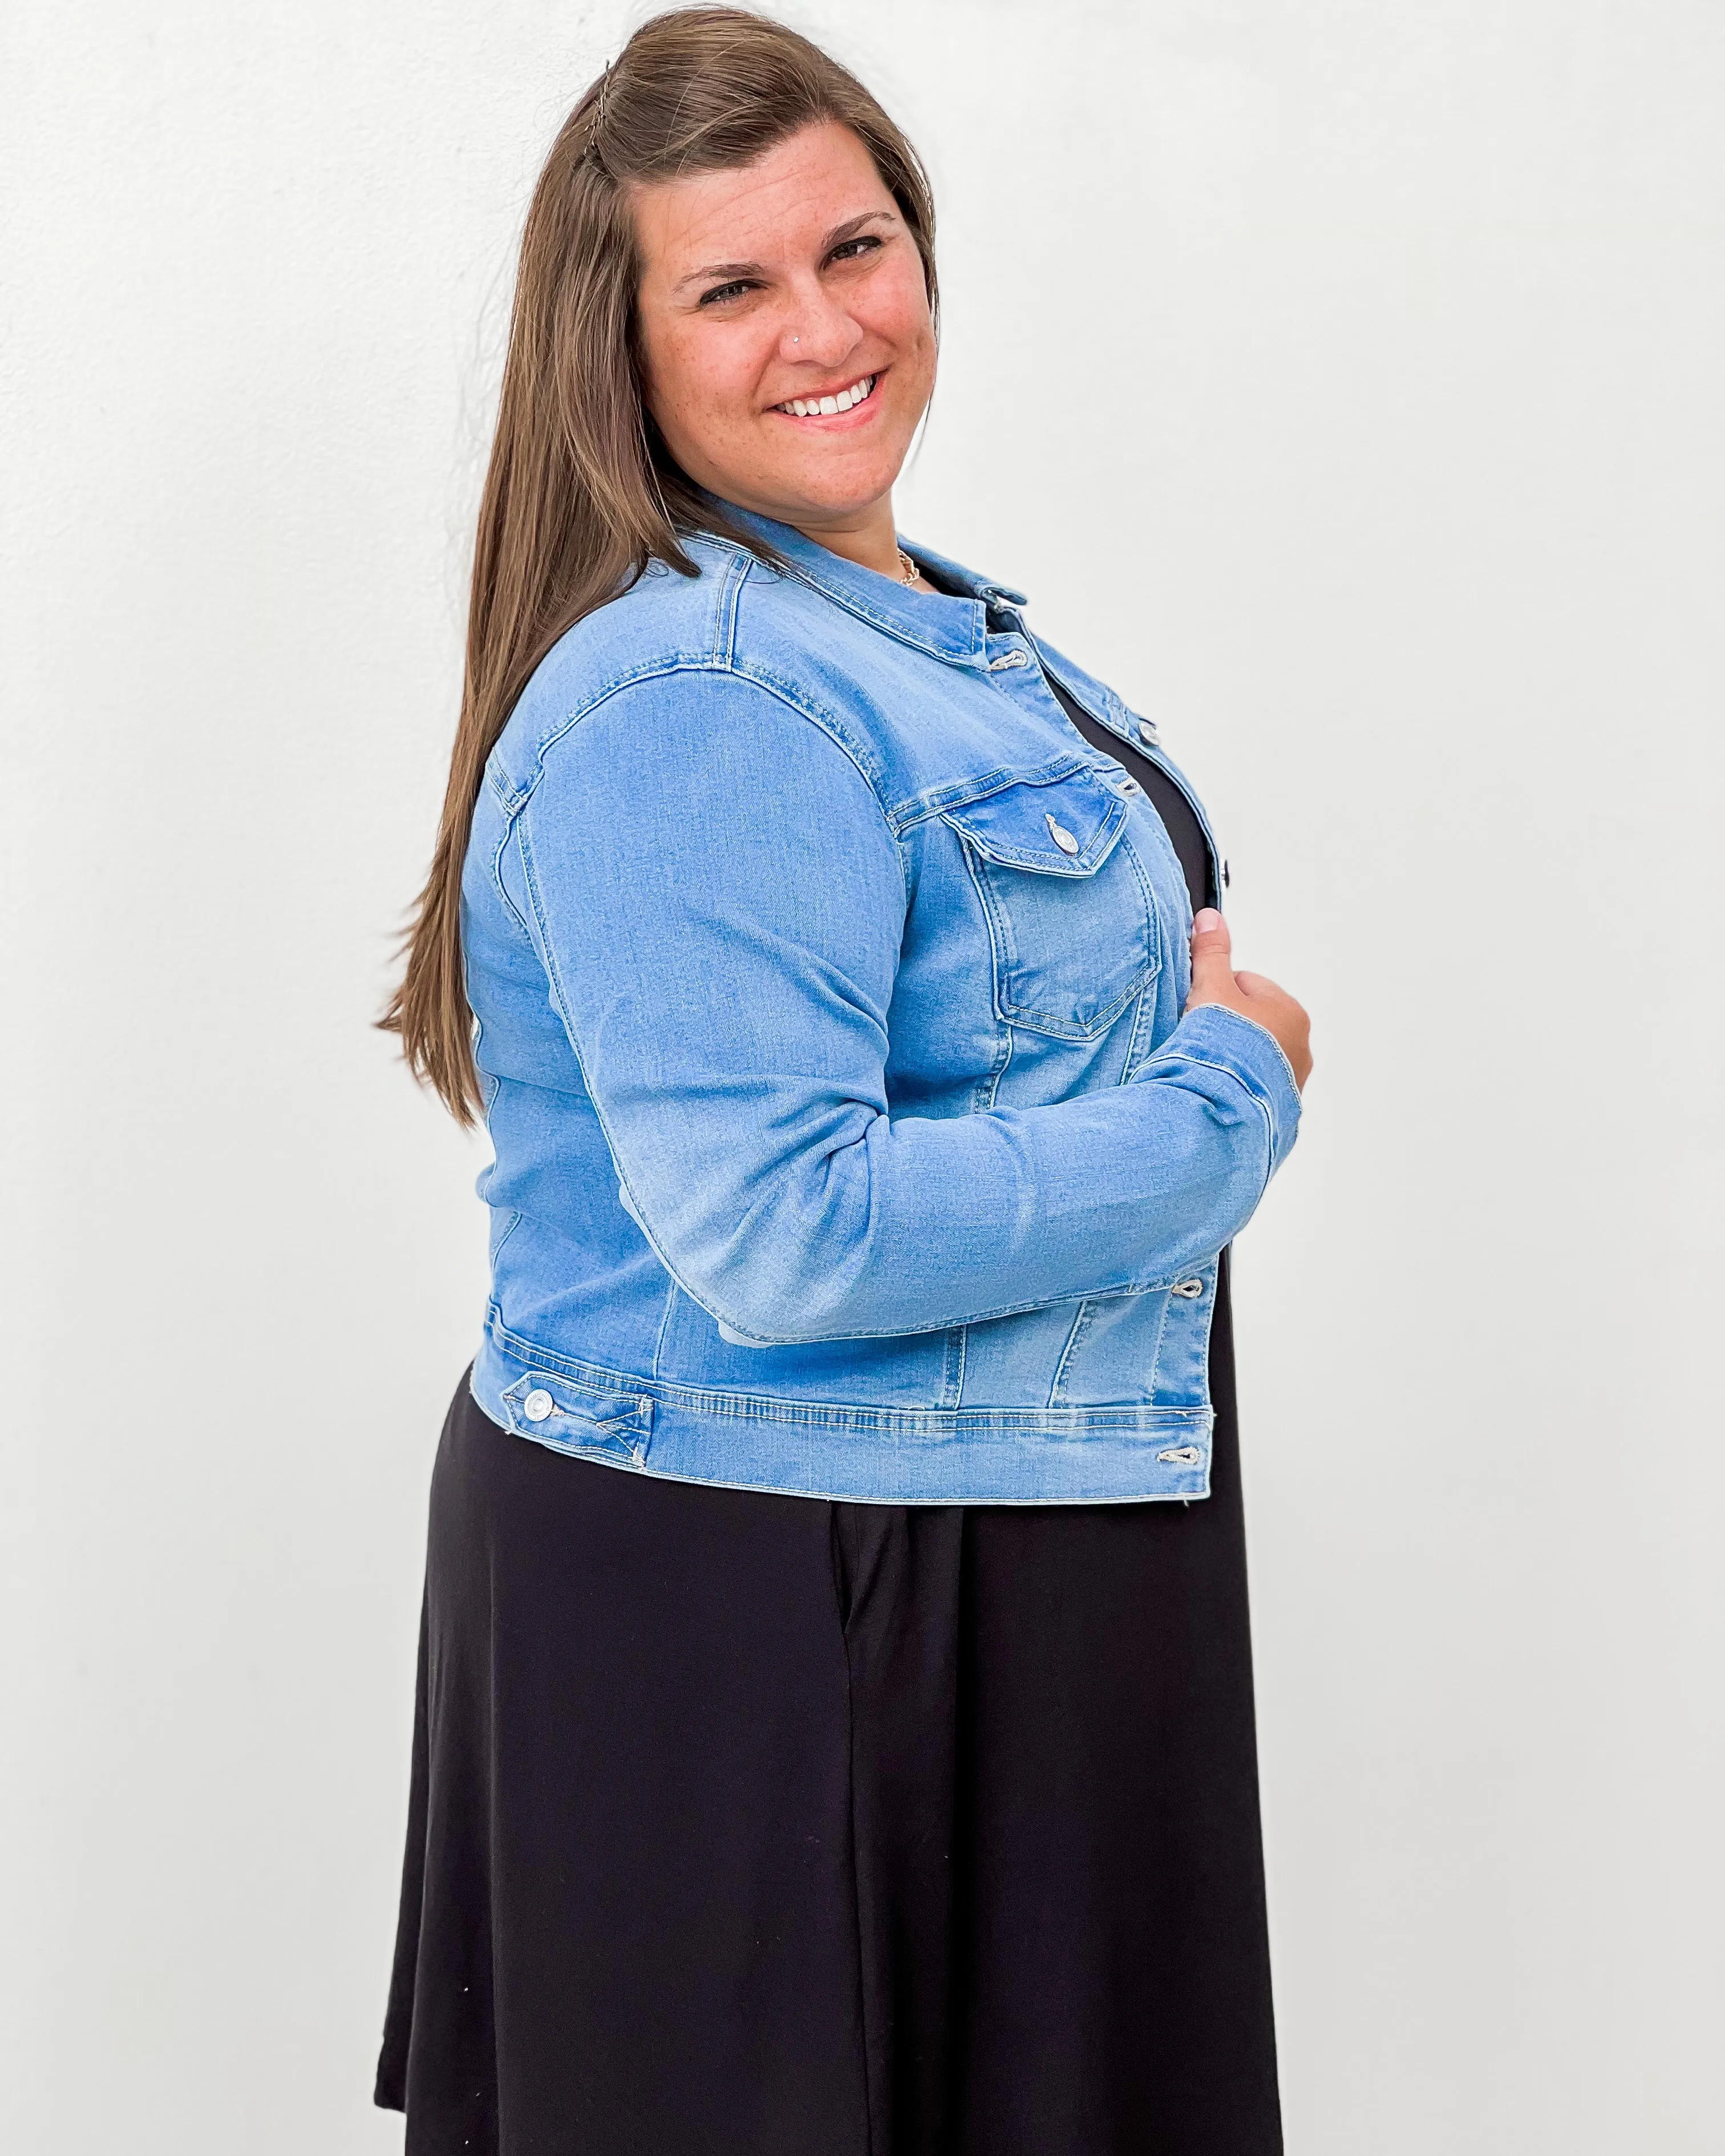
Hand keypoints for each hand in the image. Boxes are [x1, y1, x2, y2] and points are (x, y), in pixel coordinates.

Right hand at [1185, 909, 1311, 1092]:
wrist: (1225, 1105)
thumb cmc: (1223, 1046)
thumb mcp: (1212, 988)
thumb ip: (1211, 952)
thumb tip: (1210, 918)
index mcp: (1289, 1010)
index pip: (1246, 986)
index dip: (1216, 995)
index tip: (1199, 1009)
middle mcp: (1299, 1044)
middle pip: (1252, 1023)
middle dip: (1228, 1028)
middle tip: (1200, 1040)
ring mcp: (1292, 1079)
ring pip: (1254, 1057)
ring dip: (1232, 1059)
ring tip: (1207, 1067)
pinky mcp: (1280, 1108)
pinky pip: (1254, 1087)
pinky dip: (1237, 1085)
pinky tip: (1217, 1087)